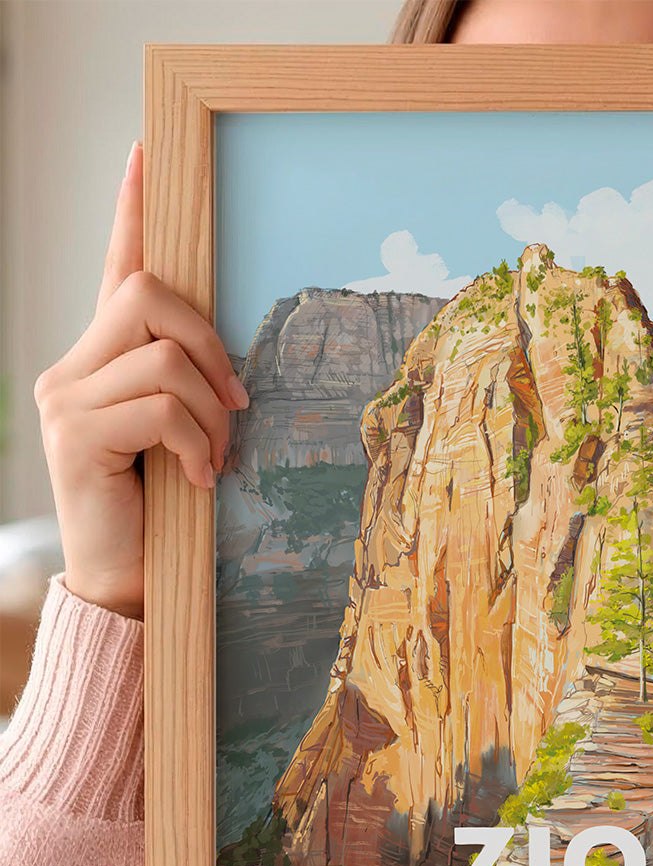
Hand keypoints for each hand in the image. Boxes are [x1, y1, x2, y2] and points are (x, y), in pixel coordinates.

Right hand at [34, 142, 246, 619]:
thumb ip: (185, 388)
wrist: (126, 576)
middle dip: (210, 343)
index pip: (115, 270)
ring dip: (211, 412)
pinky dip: (195, 443)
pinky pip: (161, 407)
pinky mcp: (77, 434)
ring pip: (164, 356)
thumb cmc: (161, 506)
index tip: (147, 154)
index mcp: (102, 359)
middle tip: (237, 405)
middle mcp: (72, 366)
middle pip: (147, 295)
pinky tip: (195, 479)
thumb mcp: (177, 435)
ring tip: (212, 457)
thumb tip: (225, 364)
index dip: (132, 213)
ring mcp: (67, 398)